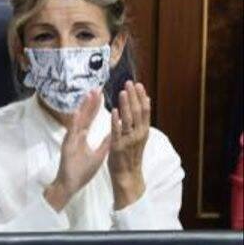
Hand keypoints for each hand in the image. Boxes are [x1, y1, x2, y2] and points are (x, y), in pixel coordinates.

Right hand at [44, 89, 110, 211]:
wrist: (69, 184)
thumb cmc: (81, 170)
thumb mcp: (97, 155)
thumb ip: (104, 144)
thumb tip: (114, 134)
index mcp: (81, 136)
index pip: (89, 118)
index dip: (94, 106)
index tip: (100, 94)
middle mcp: (75, 135)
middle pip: (83, 116)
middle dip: (90, 102)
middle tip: (96, 88)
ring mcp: (70, 139)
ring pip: (77, 121)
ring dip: (83, 108)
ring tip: (89, 95)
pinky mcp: (67, 146)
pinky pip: (72, 133)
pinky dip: (74, 123)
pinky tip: (77, 113)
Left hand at [108, 80, 149, 209]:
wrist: (127, 175)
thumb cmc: (131, 155)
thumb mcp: (138, 137)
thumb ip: (139, 122)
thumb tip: (143, 104)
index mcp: (143, 131)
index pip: (144, 111)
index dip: (141, 97)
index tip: (138, 85)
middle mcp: (139, 134)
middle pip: (137, 112)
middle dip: (134, 97)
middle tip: (130, 83)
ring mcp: (128, 140)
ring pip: (128, 120)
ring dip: (126, 105)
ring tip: (123, 92)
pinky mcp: (118, 146)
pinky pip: (117, 132)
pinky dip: (116, 121)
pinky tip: (114, 111)